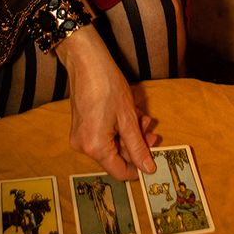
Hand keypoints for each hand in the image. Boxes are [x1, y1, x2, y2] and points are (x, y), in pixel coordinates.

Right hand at [55, 26, 157, 180]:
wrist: (87, 61)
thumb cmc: (107, 85)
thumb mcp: (128, 118)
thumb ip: (138, 147)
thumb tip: (148, 169)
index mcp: (95, 147)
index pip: (119, 171)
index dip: (138, 168)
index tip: (153, 160)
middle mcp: (83, 146)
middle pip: (116, 156)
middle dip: (136, 144)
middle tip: (152, 131)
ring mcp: (80, 136)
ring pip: (111, 144)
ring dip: (129, 133)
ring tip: (143, 117)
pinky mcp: (81, 126)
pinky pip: (103, 134)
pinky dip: (118, 127)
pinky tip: (130, 113)